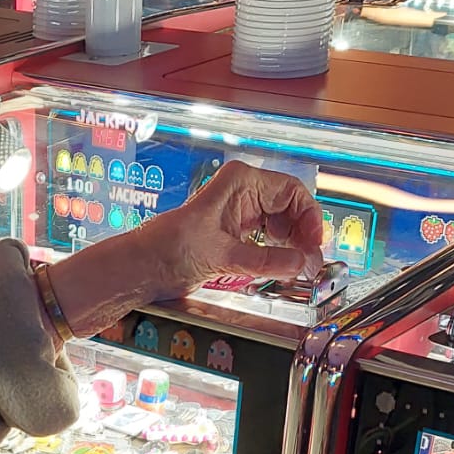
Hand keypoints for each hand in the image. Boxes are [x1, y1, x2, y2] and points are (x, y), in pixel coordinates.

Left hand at [52, 160, 324, 336]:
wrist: (139, 268)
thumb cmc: (171, 250)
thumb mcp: (224, 256)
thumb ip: (269, 260)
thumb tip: (307, 265)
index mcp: (242, 181)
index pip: (293, 192)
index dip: (310, 220)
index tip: (314, 249)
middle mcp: (243, 191)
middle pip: (291, 208)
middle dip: (303, 235)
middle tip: (310, 266)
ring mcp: (238, 212)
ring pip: (281, 225)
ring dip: (292, 247)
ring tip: (298, 271)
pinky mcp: (232, 233)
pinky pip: (266, 240)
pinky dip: (276, 254)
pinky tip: (280, 270)